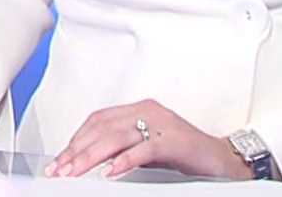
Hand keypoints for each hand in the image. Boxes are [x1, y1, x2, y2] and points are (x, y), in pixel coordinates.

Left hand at [45, 99, 249, 180]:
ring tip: (75, 172)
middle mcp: (147, 111)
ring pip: (116, 137)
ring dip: (91, 157)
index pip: (98, 120)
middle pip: (102, 128)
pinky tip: (110, 172)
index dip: (75, 139)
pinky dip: (123, 161)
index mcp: (139, 109)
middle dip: (76, 150)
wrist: (221, 159)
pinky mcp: (174, 140)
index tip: (60, 159)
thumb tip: (89, 159)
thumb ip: (121, 147)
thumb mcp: (145, 148)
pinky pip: (143, 149)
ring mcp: (161, 124)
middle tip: (60, 170)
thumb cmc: (184, 153)